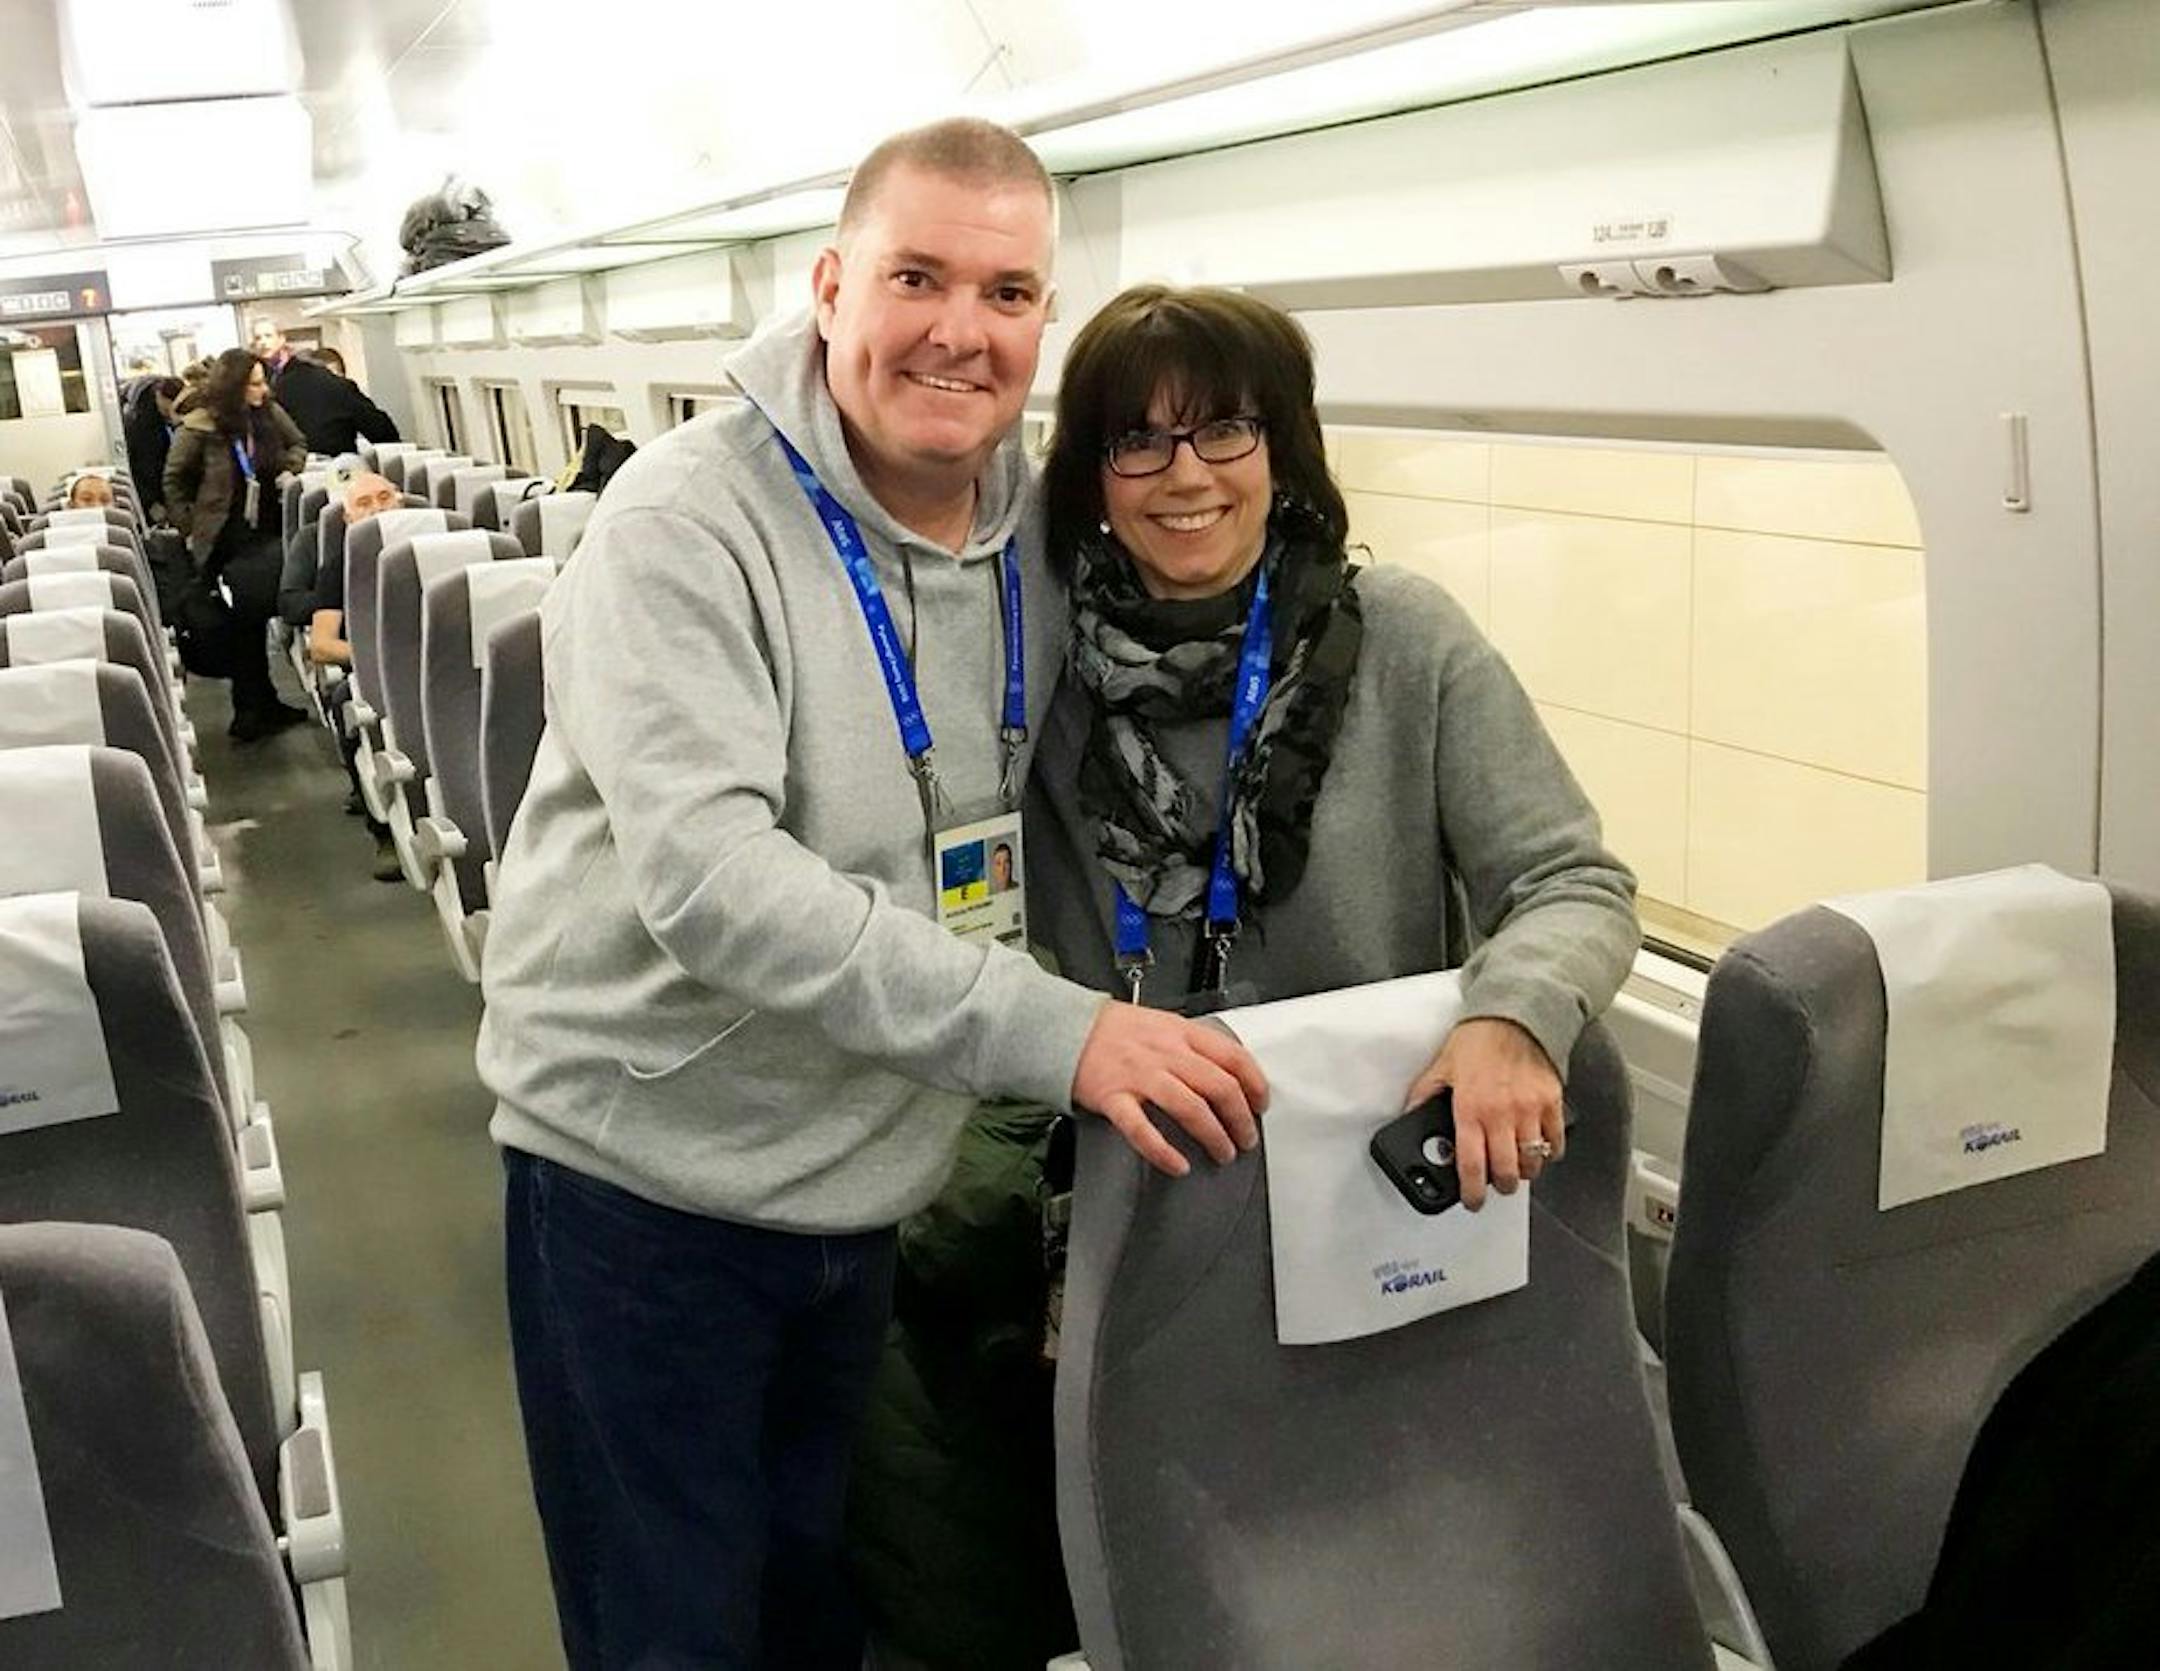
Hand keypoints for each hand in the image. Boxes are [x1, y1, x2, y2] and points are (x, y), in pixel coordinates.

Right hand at [1071, 1003, 1267, 1177]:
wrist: (1063, 1028)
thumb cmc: (1113, 1029)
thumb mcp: (1162, 1023)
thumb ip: (1193, 1045)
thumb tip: (1228, 1072)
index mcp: (1181, 1033)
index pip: (1234, 1057)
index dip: (1256, 1085)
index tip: (1260, 1104)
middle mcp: (1165, 1054)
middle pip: (1219, 1087)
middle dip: (1241, 1119)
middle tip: (1246, 1139)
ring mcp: (1140, 1076)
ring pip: (1190, 1108)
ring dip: (1214, 1136)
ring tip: (1222, 1153)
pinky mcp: (1114, 1098)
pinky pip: (1142, 1130)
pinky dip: (1164, 1151)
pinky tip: (1179, 1165)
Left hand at [1402, 1018, 1561, 1210]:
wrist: (1513, 1015)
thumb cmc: (1477, 1039)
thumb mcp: (1441, 1067)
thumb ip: (1424, 1096)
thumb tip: (1410, 1118)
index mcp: (1470, 1109)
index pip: (1472, 1165)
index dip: (1472, 1192)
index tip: (1473, 1201)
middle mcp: (1501, 1114)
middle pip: (1507, 1172)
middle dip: (1501, 1185)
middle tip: (1496, 1183)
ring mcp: (1530, 1110)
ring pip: (1533, 1162)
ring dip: (1525, 1171)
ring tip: (1516, 1165)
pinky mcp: (1552, 1103)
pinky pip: (1555, 1141)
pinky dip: (1548, 1152)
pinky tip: (1538, 1148)